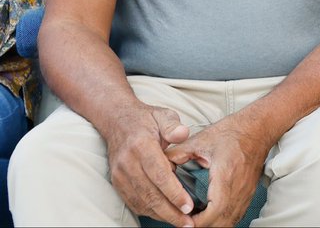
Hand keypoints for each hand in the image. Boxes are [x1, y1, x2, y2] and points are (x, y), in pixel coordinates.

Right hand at [102, 105, 195, 226]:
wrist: (118, 121)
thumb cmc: (146, 119)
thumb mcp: (163, 115)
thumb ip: (173, 125)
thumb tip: (183, 133)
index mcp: (141, 146)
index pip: (158, 174)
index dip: (174, 192)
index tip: (188, 206)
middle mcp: (128, 164)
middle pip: (150, 194)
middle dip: (170, 211)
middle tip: (188, 223)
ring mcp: (120, 175)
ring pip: (141, 202)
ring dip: (162, 215)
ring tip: (181, 223)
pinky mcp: (117, 183)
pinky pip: (134, 202)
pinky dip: (150, 211)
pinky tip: (166, 215)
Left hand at [164, 114, 271, 227]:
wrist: (259, 127)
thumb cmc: (233, 131)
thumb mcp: (201, 139)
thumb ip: (178, 153)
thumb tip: (159, 164)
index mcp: (226, 174)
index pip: (214, 210)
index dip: (197, 222)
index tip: (183, 220)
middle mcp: (239, 187)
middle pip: (222, 222)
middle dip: (202, 227)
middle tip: (185, 222)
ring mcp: (246, 192)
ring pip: (230, 222)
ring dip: (212, 225)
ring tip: (195, 221)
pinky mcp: (248, 194)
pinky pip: (235, 217)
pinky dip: (221, 221)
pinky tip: (209, 217)